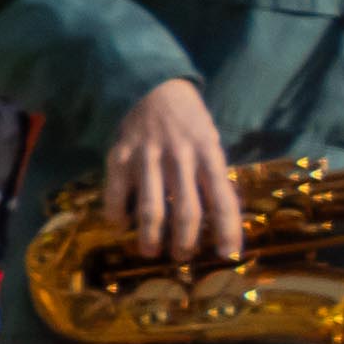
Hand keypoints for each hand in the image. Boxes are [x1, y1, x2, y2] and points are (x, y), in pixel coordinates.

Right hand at [101, 78, 241, 266]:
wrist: (153, 86)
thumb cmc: (189, 120)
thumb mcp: (211, 142)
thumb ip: (212, 174)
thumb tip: (218, 216)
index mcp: (208, 154)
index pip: (223, 200)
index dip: (227, 230)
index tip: (227, 255)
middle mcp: (179, 159)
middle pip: (186, 211)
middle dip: (185, 241)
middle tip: (182, 256)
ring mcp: (147, 158)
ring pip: (151, 208)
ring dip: (151, 236)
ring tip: (150, 251)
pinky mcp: (120, 156)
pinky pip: (116, 194)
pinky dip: (117, 214)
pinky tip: (120, 224)